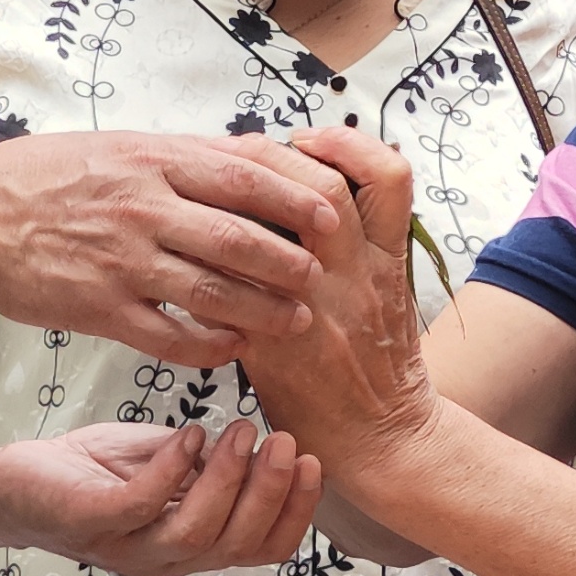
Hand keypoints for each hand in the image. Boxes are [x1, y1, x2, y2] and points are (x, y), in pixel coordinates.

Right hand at [0, 131, 345, 359]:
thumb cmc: (48, 175)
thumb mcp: (122, 145)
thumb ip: (185, 156)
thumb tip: (255, 155)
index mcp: (155, 159)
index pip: (245, 174)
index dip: (296, 196)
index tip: (332, 214)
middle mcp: (145, 207)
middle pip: (240, 237)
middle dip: (291, 261)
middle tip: (323, 277)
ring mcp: (123, 260)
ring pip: (213, 290)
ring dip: (263, 309)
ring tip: (296, 320)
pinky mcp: (101, 307)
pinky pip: (168, 335)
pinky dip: (209, 346)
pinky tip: (234, 350)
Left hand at [0, 419, 320, 575]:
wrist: (16, 483)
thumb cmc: (92, 473)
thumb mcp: (167, 463)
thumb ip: (212, 463)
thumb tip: (259, 444)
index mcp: (192, 544)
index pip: (262, 548)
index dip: (296, 513)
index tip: (313, 464)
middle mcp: (167, 558)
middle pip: (237, 544)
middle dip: (271, 492)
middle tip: (285, 441)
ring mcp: (129, 546)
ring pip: (197, 534)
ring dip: (230, 481)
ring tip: (243, 432)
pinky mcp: (92, 525)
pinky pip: (142, 506)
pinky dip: (172, 471)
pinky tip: (188, 436)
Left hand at [228, 128, 437, 475]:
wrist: (380, 437)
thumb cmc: (383, 364)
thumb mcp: (391, 289)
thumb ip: (367, 240)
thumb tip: (321, 192)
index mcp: (387, 258)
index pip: (388, 176)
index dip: (349, 146)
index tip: (311, 139)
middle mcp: (354, 274)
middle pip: (322, 190)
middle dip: (279, 158)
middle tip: (244, 152)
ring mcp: (312, 308)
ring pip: (268, 234)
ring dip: (231, 211)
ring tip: (206, 197)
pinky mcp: (269, 345)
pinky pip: (227, 291)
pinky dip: (203, 267)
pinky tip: (185, 256)